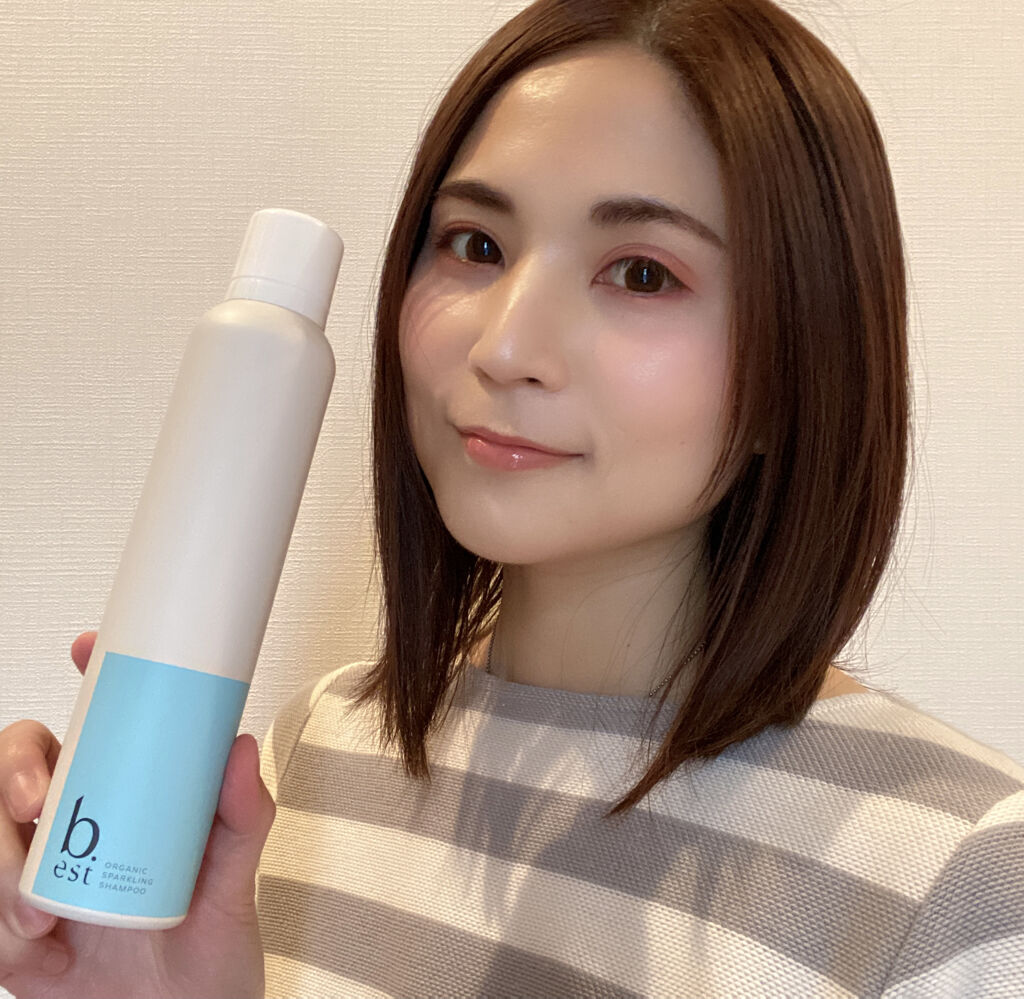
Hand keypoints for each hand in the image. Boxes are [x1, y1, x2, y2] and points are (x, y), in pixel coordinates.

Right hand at [0, 632, 274, 998]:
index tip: (86, 649)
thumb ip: (243, 817)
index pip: (98, 722)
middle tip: (38, 805)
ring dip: (0, 871)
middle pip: (17, 763)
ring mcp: (37, 873)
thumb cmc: (209, 949)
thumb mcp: (234, 881)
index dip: (87, 678)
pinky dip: (4, 940)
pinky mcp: (10, 929)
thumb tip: (238, 746)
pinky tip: (46, 959)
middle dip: (13, 772)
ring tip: (46, 919)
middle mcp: (77, 822)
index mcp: (128, 796)